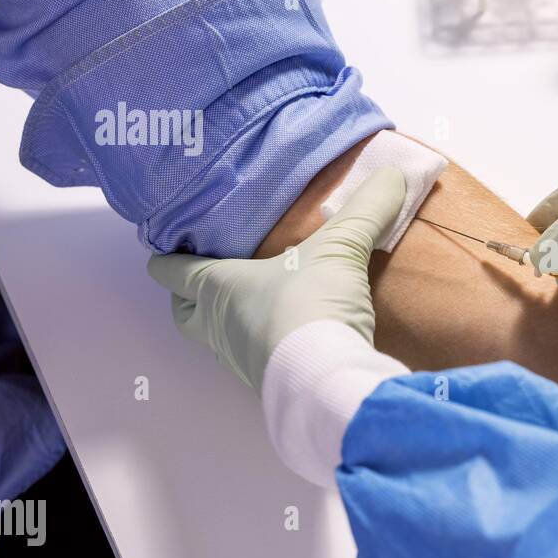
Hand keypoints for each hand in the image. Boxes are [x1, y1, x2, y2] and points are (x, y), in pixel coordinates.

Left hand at [147, 167, 405, 391]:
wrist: (327, 377)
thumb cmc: (311, 303)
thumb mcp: (341, 247)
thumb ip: (366, 209)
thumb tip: (397, 173)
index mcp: (217, 287)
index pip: (171, 271)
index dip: (163, 258)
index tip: (160, 247)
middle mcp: (218, 326)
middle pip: (182, 313)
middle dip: (187, 298)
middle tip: (203, 282)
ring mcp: (239, 360)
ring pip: (216, 341)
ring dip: (225, 326)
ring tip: (250, 307)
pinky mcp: (267, 384)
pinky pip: (252, 361)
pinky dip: (260, 348)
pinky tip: (284, 337)